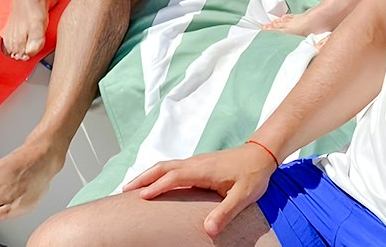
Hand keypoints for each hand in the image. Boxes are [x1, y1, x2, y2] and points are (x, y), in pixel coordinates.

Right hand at [124, 144, 276, 238]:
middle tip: (124, 190)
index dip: (157, 187)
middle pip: (162, 167)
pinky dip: (159, 174)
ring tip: (133, 188)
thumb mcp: (242, 196)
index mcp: (202, 170)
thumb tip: (208, 231)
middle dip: (143, 178)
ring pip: (166, 166)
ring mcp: (196, 162)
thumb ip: (225, 213)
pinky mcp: (199, 164)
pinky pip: (172, 167)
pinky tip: (157, 183)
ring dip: (148, 175)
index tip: (141, 198)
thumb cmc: (253, 174)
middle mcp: (195, 163)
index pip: (173, 178)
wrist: (261, 154)